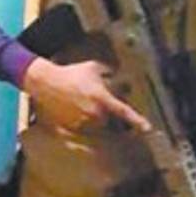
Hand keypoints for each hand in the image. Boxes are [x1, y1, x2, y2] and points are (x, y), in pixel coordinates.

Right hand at [22, 57, 150, 132]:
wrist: (46, 82)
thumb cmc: (70, 74)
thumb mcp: (93, 67)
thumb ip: (109, 73)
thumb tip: (119, 77)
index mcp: (102, 99)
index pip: (124, 112)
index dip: (138, 121)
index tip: (148, 128)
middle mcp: (95, 114)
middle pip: (110, 120)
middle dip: (107, 114)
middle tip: (96, 101)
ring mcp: (83, 122)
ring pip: (97, 126)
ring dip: (95, 118)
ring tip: (82, 103)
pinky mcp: (72, 128)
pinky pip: (83, 128)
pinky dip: (82, 121)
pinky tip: (74, 109)